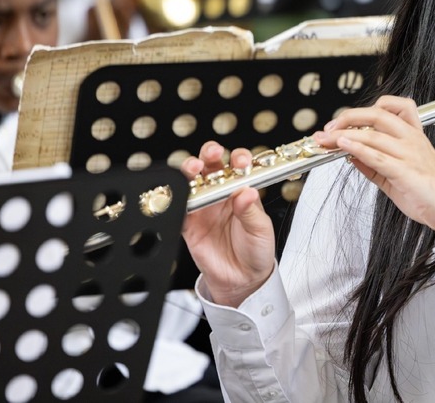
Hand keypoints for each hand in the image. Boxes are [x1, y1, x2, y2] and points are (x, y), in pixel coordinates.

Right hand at [180, 141, 275, 306]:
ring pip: (192, 182)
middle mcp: (221, 195)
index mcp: (241, 191)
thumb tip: (247, 192)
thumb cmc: (256, 250)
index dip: (238, 158)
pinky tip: (178, 194)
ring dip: (189, 171)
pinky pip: (177, 208)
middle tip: (212, 154)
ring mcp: (203, 208)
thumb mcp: (260, 230)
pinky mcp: (189, 224)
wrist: (242, 279)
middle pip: (211, 166)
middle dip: (209, 154)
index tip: (241, 161)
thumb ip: (251, 212)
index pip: (238, 166)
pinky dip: (174, 199)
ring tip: (194, 168)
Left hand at [314, 96, 434, 235]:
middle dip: (347, 118)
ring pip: (372, 135)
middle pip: (376, 114)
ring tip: (326, 140)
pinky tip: (344, 148)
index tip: (343, 121)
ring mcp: (410, 154)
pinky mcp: (406, 172)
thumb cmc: (429, 193)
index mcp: (412, 135)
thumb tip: (350, 155)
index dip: (364, 109)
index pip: (391, 106)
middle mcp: (411, 139)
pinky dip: (358, 149)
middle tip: (327, 129)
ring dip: (344, 136)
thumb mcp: (396, 175)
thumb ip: (373, 164)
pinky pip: (378, 156)